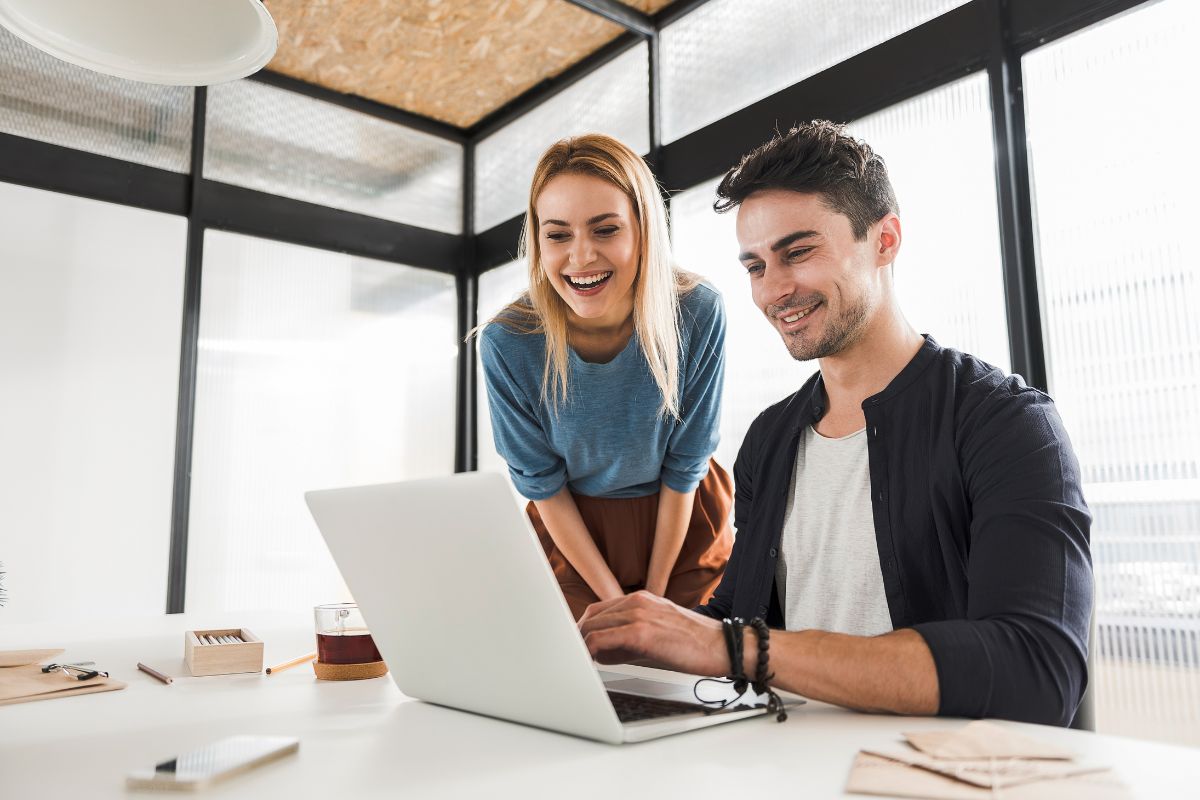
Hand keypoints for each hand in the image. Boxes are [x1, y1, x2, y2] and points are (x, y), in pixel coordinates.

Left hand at [578, 591, 727, 675]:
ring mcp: (638, 615)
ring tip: (582, 664)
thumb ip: (628, 639)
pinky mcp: (641, 633)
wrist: (723, 646)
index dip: (584, 629)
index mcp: (640, 599)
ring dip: (582, 646)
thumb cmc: (694, 643)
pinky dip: (590, 652)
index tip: (578, 646)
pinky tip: (593, 663)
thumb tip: (601, 653)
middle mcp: (637, 601)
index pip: (598, 610)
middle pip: (591, 617)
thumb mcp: (657, 633)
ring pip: (592, 627)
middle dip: (579, 638)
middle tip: (575, 658)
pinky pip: (601, 640)